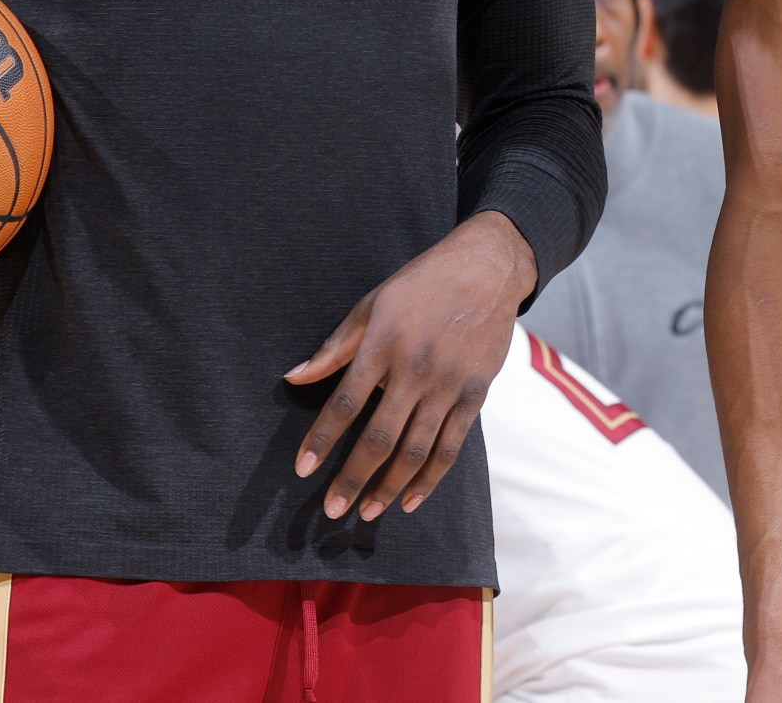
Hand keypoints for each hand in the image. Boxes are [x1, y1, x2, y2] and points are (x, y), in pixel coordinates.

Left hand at [286, 211, 536, 520]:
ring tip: (367, 512)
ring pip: (416, 450)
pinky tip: (410, 500)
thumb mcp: (371, 305)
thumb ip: (335, 347)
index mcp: (384, 344)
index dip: (322, 439)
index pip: (345, 402)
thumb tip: (294, 377)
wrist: (487, 268)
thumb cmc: (422, 283)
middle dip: (353, 478)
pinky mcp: (476, 394)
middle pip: (380, 437)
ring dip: (389, 487)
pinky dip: (430, 477)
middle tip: (334, 510)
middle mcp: (416, 369)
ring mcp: (449, 385)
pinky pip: (451, 446)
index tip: (303, 468)